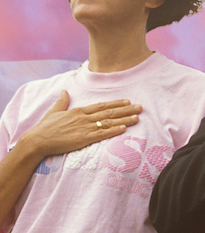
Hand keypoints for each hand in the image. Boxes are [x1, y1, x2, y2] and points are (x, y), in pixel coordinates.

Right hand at [19, 92, 140, 158]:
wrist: (36, 140)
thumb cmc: (44, 128)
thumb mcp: (54, 111)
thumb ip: (62, 101)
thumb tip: (64, 91)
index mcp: (78, 111)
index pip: (101, 106)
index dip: (116, 103)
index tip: (128, 101)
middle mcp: (84, 118)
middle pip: (109, 112)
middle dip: (126, 110)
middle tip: (140, 108)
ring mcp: (84, 128)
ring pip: (108, 122)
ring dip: (124, 119)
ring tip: (137, 117)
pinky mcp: (82, 139)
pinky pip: (101, 134)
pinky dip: (113, 130)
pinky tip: (123, 128)